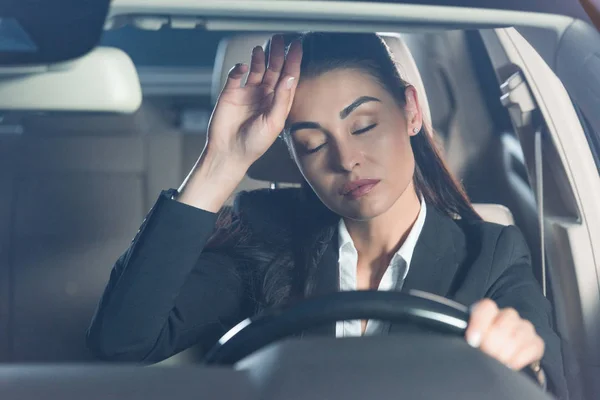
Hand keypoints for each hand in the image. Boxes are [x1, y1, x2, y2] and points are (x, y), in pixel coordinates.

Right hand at [206, 34, 302, 168]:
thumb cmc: (254, 144)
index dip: (293, 62)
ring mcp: (248, 93)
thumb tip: (290, 77)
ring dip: (260, 57)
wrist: (229, 153)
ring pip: (256, 69)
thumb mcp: (274, 122)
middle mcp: (264, 96)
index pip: (288, 78)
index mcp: (278, 103)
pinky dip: (239, 68)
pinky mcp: (231, 93)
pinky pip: (236, 75)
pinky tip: (243, 67)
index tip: (297, 47)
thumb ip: (282, 99)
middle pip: (273, 69)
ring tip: (262, 47)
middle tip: (280, 39)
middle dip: (278, 54)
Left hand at [465, 299, 544, 369]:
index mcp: (487, 311)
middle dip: (491, 345)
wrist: (499, 356)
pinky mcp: (536, 342)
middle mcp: (507, 315)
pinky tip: (509, 364)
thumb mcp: (471, 338)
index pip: (486, 308)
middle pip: (502, 325)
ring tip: (497, 361)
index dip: (479, 324)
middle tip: (486, 354)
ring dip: (505, 353)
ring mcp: (524, 327)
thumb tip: (473, 340)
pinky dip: (519, 359)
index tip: (473, 341)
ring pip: (517, 336)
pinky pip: (532, 348)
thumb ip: (471, 336)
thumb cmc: (481, 345)